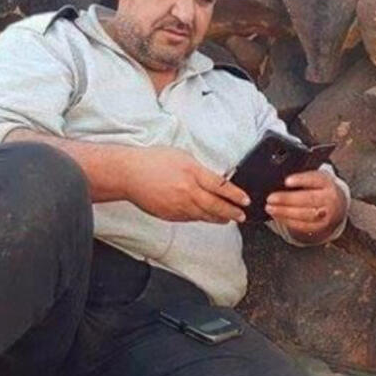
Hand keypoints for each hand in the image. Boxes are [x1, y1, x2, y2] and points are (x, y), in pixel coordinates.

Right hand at [122, 147, 250, 223]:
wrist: (129, 174)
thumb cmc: (153, 161)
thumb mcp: (182, 156)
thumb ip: (200, 170)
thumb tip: (214, 181)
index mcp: (192, 173)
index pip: (221, 187)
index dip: (236, 195)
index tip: (245, 200)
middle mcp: (187, 191)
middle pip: (216, 206)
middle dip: (232, 212)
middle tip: (242, 216)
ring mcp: (178, 206)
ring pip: (204, 216)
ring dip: (219, 218)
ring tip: (228, 219)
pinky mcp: (170, 215)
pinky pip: (190, 218)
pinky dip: (201, 218)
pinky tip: (206, 216)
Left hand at [265, 170, 346, 243]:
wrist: (336, 205)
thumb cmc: (318, 188)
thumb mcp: (313, 177)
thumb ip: (300, 178)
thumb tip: (278, 181)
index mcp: (326, 182)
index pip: (315, 179)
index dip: (301, 180)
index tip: (286, 181)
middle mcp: (329, 198)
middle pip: (309, 199)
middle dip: (287, 199)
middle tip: (271, 198)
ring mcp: (326, 214)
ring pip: (305, 214)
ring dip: (284, 212)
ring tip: (270, 208)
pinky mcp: (320, 226)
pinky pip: (303, 226)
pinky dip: (288, 221)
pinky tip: (277, 216)